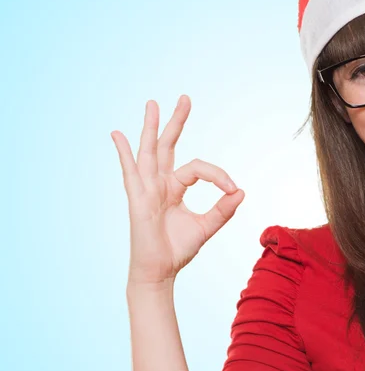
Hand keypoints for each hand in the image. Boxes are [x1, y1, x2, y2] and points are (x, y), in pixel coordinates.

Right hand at [111, 95, 244, 287]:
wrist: (161, 271)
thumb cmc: (179, 249)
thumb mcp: (207, 226)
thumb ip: (223, 209)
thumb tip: (241, 191)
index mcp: (175, 188)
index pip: (198, 168)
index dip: (218, 175)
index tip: (233, 188)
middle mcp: (159, 183)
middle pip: (167, 145)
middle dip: (176, 122)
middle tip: (186, 98)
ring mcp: (146, 189)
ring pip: (149, 152)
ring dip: (151, 128)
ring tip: (153, 104)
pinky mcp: (137, 200)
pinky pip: (130, 173)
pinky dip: (124, 154)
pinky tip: (117, 134)